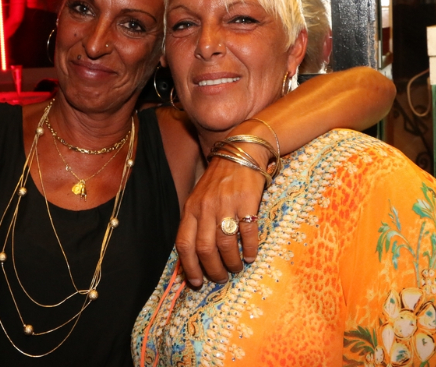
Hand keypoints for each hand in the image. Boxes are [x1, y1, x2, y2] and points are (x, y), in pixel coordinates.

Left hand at [174, 149, 267, 287]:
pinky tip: (250, 256)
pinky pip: (247, 233)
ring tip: (236, 268)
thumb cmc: (219, 180)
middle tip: (221, 278)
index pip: (184, 243)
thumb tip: (194, 255)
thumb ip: (195, 222)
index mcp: (191, 208)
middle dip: (213, 270)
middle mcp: (206, 208)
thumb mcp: (199, 198)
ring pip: (225, 244)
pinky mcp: (247, 202)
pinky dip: (249, 249)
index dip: (189, 266)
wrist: (240, 153)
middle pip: (204, 248)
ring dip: (231, 263)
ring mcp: (226, 205)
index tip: (196, 282)